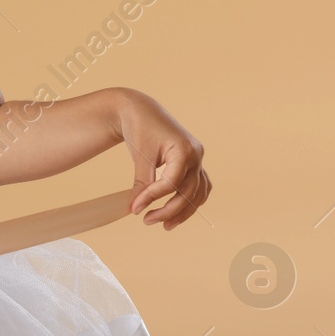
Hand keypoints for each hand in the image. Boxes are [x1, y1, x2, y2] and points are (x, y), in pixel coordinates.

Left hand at [116, 91, 211, 229]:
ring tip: (165, 225)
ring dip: (183, 211)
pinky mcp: (194, 163)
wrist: (141, 111)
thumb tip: (136, 208)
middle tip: (147, 221)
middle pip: (188, 192)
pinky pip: (199, 186)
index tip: (135, 209)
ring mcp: (198, 159)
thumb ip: (142, 183)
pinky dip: (191, 200)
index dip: (152, 198)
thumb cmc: (139, 129)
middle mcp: (197, 155)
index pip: (171, 183)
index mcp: (184, 150)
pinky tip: (178, 212)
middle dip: (168, 210)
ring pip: (198, 193)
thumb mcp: (140, 155)